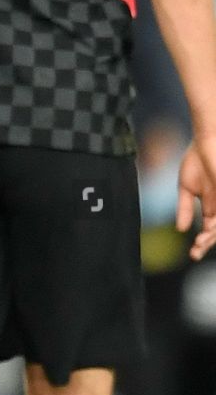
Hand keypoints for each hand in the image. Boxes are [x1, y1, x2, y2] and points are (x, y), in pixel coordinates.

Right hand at [175, 137, 215, 259]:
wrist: (206, 141)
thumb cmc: (196, 159)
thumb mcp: (186, 188)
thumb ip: (185, 208)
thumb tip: (181, 229)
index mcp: (211, 206)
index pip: (210, 231)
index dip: (203, 243)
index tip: (193, 254)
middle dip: (207, 243)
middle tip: (195, 252)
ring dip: (212, 236)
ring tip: (201, 242)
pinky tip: (210, 229)